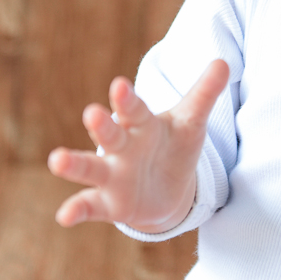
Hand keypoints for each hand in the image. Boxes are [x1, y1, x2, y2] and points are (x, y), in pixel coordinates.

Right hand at [47, 59, 228, 231]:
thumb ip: (204, 94)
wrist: (168, 188)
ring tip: (57, 160)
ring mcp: (112, 175)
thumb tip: (223, 63)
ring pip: (90, 167)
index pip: (134, 109)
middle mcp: (122, 147)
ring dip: (74, 164)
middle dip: (102, 125)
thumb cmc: (174, 146)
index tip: (120, 84)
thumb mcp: (191, 122)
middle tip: (92, 113)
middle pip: (111, 134)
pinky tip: (64, 216)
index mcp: (141, 124)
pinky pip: (90, 205)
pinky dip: (76, 210)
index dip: (127, 99)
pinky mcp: (109, 204)